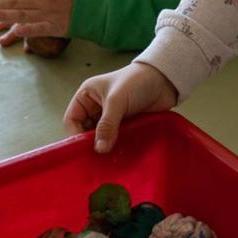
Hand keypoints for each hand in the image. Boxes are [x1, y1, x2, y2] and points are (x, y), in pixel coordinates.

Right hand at [63, 62, 177, 152]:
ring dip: (106, 146)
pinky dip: (117, 146)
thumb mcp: (117, 100)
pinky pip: (115, 139)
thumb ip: (107, 124)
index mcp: (87, 96)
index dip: (76, 134)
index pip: (72, 120)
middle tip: (99, 157)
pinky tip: (121, 154)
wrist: (166, 79)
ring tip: (110, 158)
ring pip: (101, 137)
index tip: (86, 147)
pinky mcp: (125, 124)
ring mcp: (111, 117)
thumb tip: (100, 148)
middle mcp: (96, 107)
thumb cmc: (137, 81)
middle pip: (86, 131)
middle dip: (91, 143)